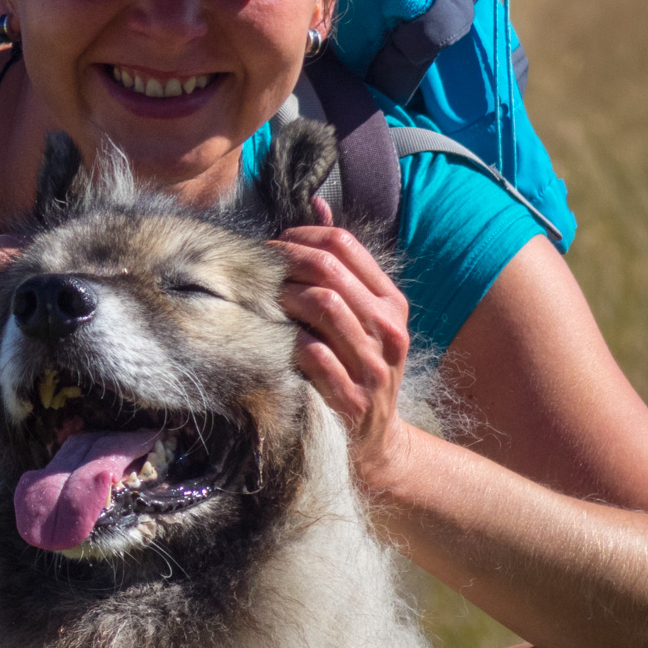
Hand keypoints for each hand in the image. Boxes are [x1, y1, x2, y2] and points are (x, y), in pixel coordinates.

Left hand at [271, 201, 414, 489]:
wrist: (376, 443)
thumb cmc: (357, 368)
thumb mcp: (361, 317)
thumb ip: (340, 263)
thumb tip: (315, 203)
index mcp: (391, 303)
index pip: (344, 245)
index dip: (300, 237)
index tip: (272, 246)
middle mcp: (389, 329)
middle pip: (330, 270)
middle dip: (284, 262)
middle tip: (256, 271)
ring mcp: (373, 364)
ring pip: (322, 305)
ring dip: (283, 299)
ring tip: (263, 305)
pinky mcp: (352, 397)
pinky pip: (313, 354)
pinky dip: (287, 342)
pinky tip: (271, 342)